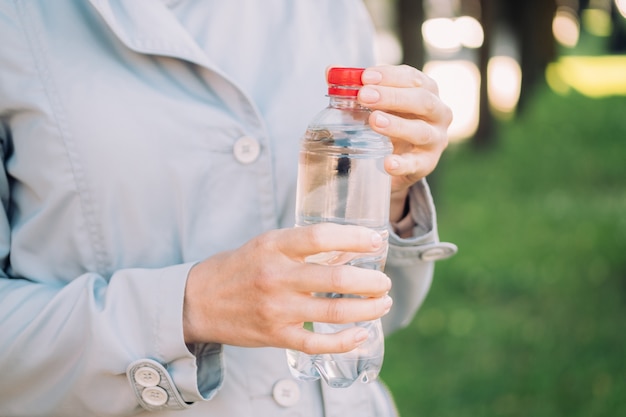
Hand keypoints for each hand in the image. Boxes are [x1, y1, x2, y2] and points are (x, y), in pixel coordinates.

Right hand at [183, 223, 392, 353]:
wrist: (197, 300)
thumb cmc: (238, 267)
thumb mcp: (265, 244)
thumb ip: (302, 246)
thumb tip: (347, 249)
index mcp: (274, 246)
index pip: (321, 237)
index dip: (354, 238)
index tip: (376, 240)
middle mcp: (276, 276)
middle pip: (336, 280)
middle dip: (371, 282)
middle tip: (384, 282)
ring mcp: (276, 309)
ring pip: (334, 313)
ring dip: (368, 310)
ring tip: (383, 304)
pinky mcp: (275, 335)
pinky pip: (317, 344)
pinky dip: (345, 342)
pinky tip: (361, 335)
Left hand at [358, 65, 452, 220]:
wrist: (399, 159)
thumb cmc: (391, 120)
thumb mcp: (377, 103)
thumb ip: (357, 88)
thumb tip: (331, 71)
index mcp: (427, 91)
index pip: (413, 77)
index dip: (389, 75)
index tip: (365, 77)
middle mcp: (438, 113)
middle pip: (421, 100)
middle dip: (392, 96)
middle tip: (364, 96)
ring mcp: (435, 140)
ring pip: (421, 131)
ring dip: (397, 125)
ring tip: (374, 121)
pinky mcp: (426, 164)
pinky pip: (416, 164)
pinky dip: (402, 164)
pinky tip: (388, 163)